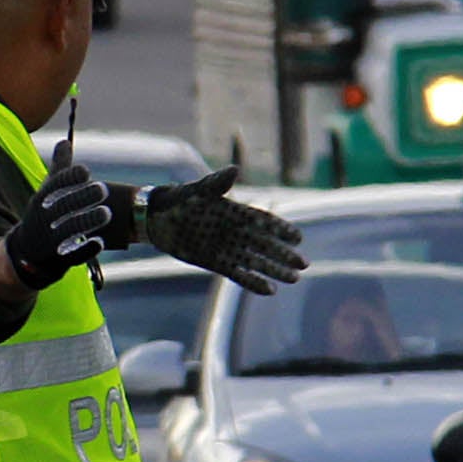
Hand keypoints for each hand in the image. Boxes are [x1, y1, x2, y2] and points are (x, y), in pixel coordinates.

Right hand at [2, 159, 113, 289]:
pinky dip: (86, 250)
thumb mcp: (47, 192)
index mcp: (42, 200)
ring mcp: (51, 240)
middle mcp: (44, 218)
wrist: (26, 253)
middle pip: (63, 207)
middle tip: (102, 189)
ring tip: (106, 212)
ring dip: (87, 221)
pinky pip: (72, 255)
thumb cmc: (43, 215)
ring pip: (69, 230)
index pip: (54, 186)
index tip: (85, 171)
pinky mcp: (59, 259)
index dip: (69, 178)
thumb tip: (65, 141)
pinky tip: (99, 242)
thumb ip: (59, 168)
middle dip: (81, 198)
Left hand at [140, 167, 305, 294]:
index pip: (263, 221)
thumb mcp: (197, 191)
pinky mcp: (217, 263)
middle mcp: (236, 232)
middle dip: (284, 254)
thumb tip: (235, 170)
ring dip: (275, 270)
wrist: (158, 218)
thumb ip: (217, 183)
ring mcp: (228, 248)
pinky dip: (253, 282)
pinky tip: (270, 291)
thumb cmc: (179, 199)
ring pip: (256, 261)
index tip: (298, 238)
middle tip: (304, 264)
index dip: (280, 230)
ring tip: (294, 279)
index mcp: (235, 212)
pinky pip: (239, 274)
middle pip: (265, 244)